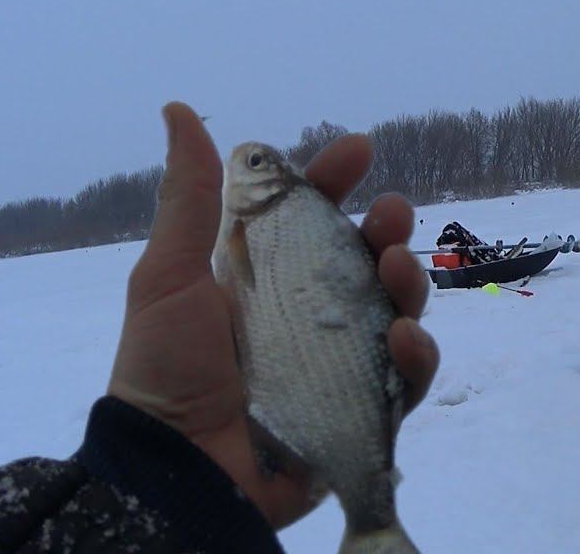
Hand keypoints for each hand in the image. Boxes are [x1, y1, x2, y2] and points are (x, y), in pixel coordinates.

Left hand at [107, 102, 438, 528]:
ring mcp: (341, 362)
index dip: (336, 182)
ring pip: (398, 310)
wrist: (177, 469)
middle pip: (367, 260)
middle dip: (388, 228)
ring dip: (410, 282)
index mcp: (268, 280)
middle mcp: (311, 315)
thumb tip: (178, 110)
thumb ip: (190, 198)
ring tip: (399, 269)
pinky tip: (402, 337)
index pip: (312, 220)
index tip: (358, 150)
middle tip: (391, 214)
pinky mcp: (362, 409)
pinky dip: (415, 356)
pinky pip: (405, 378)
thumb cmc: (165, 370)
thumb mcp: (170, 276)